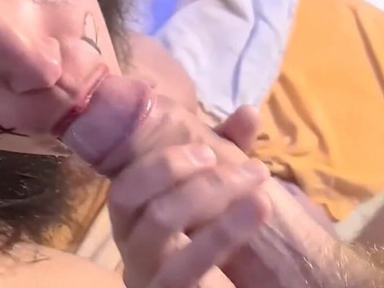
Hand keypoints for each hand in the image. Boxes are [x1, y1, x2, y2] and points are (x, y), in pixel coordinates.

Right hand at [104, 99, 271, 286]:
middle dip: (174, 168)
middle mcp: (130, 244)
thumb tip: (248, 112)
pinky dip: (222, 234)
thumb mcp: (224, 196)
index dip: (160, 161)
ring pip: (157, 224)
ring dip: (210, 196)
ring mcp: (144, 274)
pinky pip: (185, 266)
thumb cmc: (222, 246)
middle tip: (228, 162)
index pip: (123, 182)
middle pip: (128, 195)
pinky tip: (256, 213)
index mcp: (135, 217)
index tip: (209, 149)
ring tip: (260, 190)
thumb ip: (230, 156)